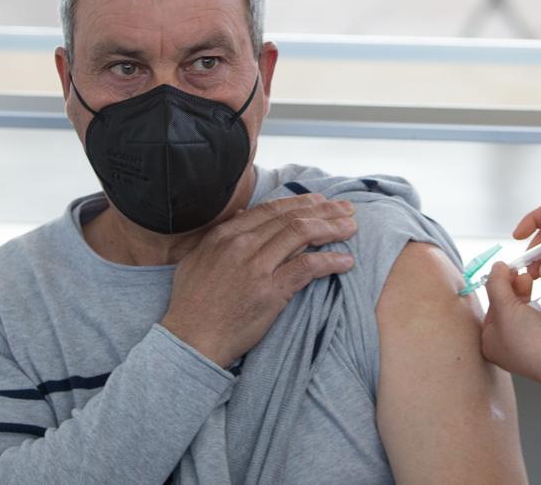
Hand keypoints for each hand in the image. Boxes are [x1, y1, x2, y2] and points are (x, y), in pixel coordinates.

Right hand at [160, 193, 356, 366]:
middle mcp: (241, 244)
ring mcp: (256, 267)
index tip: (320, 201)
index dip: (300, 202)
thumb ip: (221, 237)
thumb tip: (241, 216)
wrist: (189, 339)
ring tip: (351, 229)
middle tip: (346, 209)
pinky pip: (307, 267)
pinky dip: (330, 262)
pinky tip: (346, 262)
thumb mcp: (197, 261)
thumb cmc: (191, 305)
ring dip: (332, 229)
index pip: (271, 209)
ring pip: (302, 235)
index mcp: (225, 234)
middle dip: (324, 210)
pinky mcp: (270, 291)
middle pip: (291, 218)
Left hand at [480, 262, 540, 379]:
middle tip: (525, 277)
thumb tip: (496, 267)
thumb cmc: (528, 340)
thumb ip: (497, 283)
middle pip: (512, 310)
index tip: (508, 273)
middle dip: (520, 293)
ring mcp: (532, 348)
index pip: (491, 309)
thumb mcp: (504, 304)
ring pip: (533, 315)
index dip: (500, 289)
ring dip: (539, 308)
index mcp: (490, 343)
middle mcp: (509, 348)